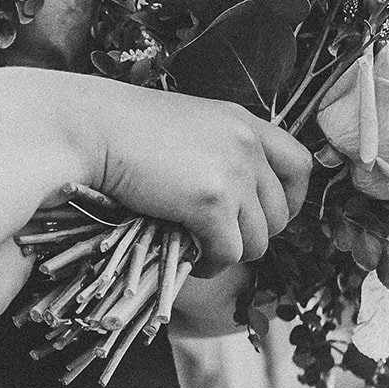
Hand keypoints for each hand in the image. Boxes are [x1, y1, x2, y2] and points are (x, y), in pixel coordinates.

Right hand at [74, 81, 311, 276]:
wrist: (89, 129)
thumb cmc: (120, 128)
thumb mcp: (185, 125)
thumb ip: (215, 149)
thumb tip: (228, 198)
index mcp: (243, 121)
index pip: (299, 165)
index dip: (291, 199)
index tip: (266, 217)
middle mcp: (247, 144)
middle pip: (279, 213)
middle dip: (253, 235)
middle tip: (220, 241)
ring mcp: (233, 173)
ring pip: (256, 240)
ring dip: (230, 254)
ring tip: (202, 254)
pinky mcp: (211, 202)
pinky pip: (228, 252)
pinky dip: (212, 265)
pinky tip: (192, 262)